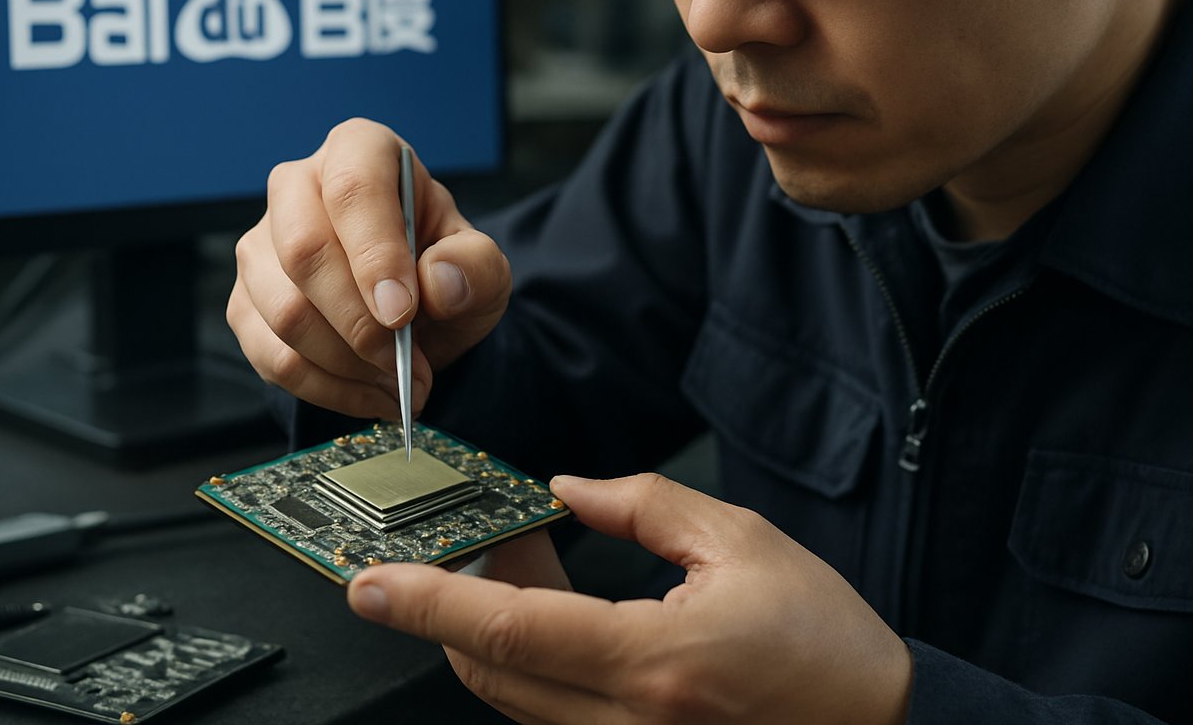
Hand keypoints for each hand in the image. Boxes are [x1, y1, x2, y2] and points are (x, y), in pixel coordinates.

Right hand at [227, 118, 510, 419]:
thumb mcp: (481, 266)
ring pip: (284, 311)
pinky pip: (271, 355)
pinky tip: (370, 394)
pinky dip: (326, 389)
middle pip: (304, 251)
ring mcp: (260, 244)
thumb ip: (475, 267)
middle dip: (359, 323)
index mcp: (359, 152)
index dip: (374, 254)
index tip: (402, 313)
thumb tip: (438, 282)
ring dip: (347, 364)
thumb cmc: (440, 268)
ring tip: (400, 385)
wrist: (412, 309)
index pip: (353, 189)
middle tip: (406, 364)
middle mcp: (297, 186)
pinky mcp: (245, 301)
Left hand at [347, 474, 913, 724]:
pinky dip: (534, 666)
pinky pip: (554, 719)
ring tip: (520, 564)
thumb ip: (645, 506)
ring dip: (493, 635)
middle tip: (473, 541)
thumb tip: (570, 491)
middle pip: (492, 674)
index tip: (367, 581)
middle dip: (453, 608)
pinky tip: (555, 616)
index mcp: (654, 662)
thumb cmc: (825, 643)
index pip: (509, 632)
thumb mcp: (741, 544)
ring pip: (516, 701)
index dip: (427, 604)